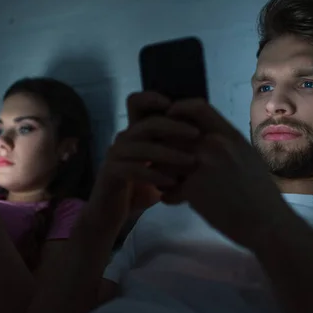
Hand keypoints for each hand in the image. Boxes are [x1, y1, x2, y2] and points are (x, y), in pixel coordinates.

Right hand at [88, 92, 200, 224]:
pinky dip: (154, 175)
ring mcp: (114, 156)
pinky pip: (133, 169)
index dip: (153, 98)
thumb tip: (203, 139)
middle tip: (196, 134)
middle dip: (174, 126)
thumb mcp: (159, 168)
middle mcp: (122, 139)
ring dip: (169, 153)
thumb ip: (172, 152)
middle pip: (146, 123)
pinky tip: (172, 182)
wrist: (109, 214)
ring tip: (191, 161)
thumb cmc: (138, 190)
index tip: (176, 105)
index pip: (136, 103)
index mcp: (133, 133)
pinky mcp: (110, 174)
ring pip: (142, 146)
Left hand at [163, 99, 288, 245]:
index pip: (198, 107)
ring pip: (164, 161)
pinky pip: (168, 188)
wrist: (267, 223)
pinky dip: (169, 196)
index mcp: (229, 134)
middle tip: (160, 159)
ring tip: (167, 183)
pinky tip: (174, 200)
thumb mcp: (246, 156)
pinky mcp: (193, 188)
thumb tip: (204, 137)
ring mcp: (203, 165)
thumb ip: (224, 144)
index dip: (179, 109)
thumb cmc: (260, 192)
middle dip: (162, 147)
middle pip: (173, 134)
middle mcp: (215, 144)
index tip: (170, 118)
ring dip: (161, 173)